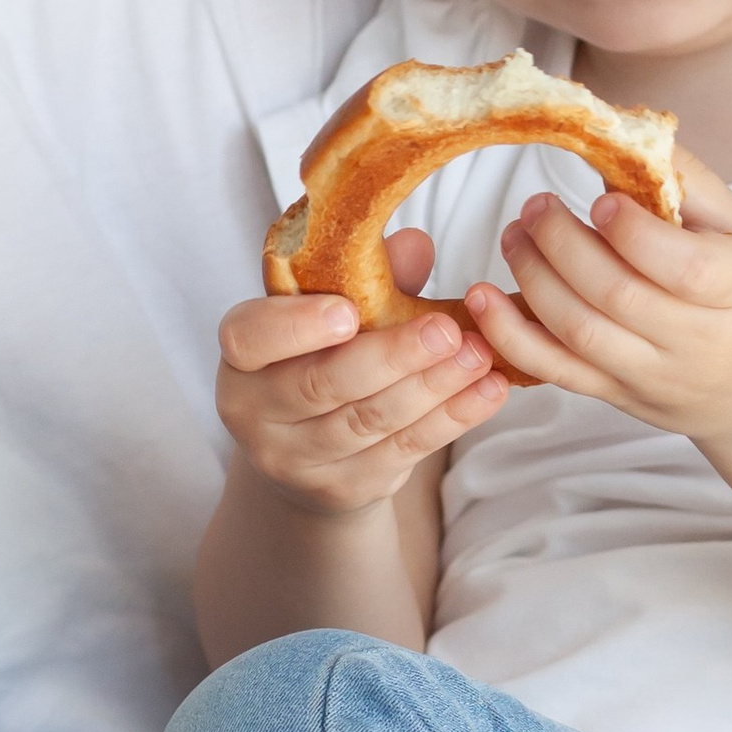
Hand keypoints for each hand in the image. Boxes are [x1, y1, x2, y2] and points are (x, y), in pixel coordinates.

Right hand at [216, 228, 503, 514]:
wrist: (307, 452)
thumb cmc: (319, 358)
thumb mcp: (328, 314)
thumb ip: (366, 278)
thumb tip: (416, 245)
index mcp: (243, 358)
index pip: (250, 338)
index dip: (296, 326)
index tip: (348, 311)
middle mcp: (257, 413)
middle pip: (322, 385)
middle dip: (391, 357)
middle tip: (446, 331)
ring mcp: (298, 459)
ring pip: (369, 421)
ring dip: (432, 387)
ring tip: (479, 355)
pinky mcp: (346, 487)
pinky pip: (404, 450)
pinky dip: (452, 419)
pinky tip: (487, 390)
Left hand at [469, 155, 731, 444]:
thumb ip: (691, 182)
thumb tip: (629, 131)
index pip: (683, 267)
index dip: (632, 232)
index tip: (600, 199)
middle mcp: (698, 342)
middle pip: (616, 296)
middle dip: (562, 245)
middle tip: (536, 206)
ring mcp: (655, 376)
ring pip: (579, 334)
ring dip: (532, 279)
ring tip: (514, 236)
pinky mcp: (620, 397)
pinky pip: (556, 373)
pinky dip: (511, 337)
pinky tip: (483, 299)